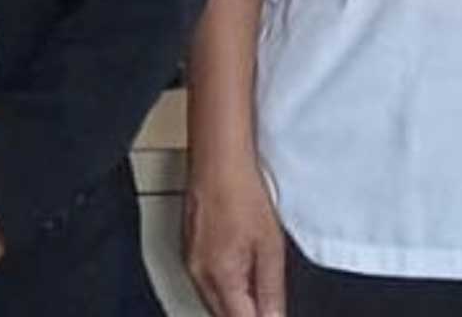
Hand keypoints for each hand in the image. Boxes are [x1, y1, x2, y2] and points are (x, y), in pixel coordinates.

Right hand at [182, 154, 286, 316]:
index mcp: (220, 278)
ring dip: (235, 304)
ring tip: (259, 290)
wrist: (218, 160)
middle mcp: (199, 275)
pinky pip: (205, 282)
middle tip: (270, 306)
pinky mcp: (188, 250)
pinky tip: (240, 273)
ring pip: (213, 301)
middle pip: (224, 315)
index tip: (274, 315)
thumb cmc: (241, 192)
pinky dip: (224, 286)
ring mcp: (190, 263)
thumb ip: (272, 290)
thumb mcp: (270, 246)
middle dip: (247, 314)